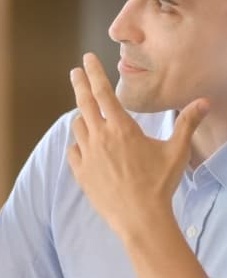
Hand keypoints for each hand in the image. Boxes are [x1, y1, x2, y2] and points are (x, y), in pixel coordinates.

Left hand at [66, 53, 209, 242]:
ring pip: (78, 126)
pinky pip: (74, 150)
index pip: (103, 93)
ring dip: (83, 118)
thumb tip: (204, 101)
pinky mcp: (80, 171)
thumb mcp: (177, 151)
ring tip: (90, 117)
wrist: (140, 218)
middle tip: (75, 72)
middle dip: (79, 83)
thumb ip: (187, 123)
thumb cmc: (160, 184)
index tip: (86, 59)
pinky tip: (86, 146)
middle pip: (83, 102)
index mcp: (121, 128)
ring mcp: (87, 154)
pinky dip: (78, 144)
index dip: (94, 73)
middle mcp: (100, 137)